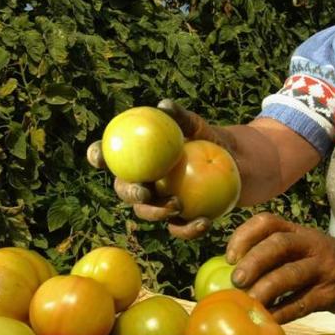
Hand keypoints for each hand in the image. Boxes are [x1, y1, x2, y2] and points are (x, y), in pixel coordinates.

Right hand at [87, 99, 236, 239]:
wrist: (236, 162)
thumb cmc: (210, 139)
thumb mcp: (199, 127)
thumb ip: (181, 118)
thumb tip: (164, 105)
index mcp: (138, 157)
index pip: (111, 156)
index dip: (98, 156)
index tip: (99, 156)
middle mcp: (142, 181)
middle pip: (124, 190)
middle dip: (129, 193)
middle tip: (144, 192)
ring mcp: (158, 202)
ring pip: (146, 212)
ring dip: (157, 212)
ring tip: (177, 204)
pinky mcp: (179, 220)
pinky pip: (178, 228)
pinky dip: (189, 229)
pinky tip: (204, 222)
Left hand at [225, 212, 334, 323]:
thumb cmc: (317, 259)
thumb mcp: (300, 245)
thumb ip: (272, 253)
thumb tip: (230, 274)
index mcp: (297, 230)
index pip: (267, 222)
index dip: (244, 235)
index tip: (229, 257)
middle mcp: (311, 244)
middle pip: (279, 245)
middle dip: (254, 261)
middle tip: (236, 280)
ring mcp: (323, 267)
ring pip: (292, 274)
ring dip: (266, 288)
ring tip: (249, 301)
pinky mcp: (331, 293)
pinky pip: (303, 303)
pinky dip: (282, 312)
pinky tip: (268, 319)